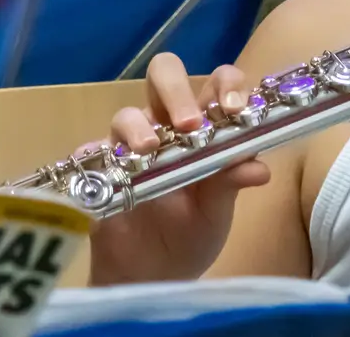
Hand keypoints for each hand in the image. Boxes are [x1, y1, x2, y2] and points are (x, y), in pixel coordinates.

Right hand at [84, 53, 270, 284]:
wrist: (154, 274)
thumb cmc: (192, 233)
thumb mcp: (218, 211)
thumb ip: (232, 184)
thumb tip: (259, 169)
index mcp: (204, 126)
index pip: (217, 83)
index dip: (226, 84)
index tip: (233, 108)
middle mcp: (166, 125)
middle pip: (164, 76)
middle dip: (176, 90)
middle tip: (188, 124)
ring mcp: (129, 146)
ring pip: (127, 114)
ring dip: (137, 126)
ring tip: (149, 149)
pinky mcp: (101, 170)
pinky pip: (90, 152)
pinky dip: (97, 154)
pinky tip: (106, 169)